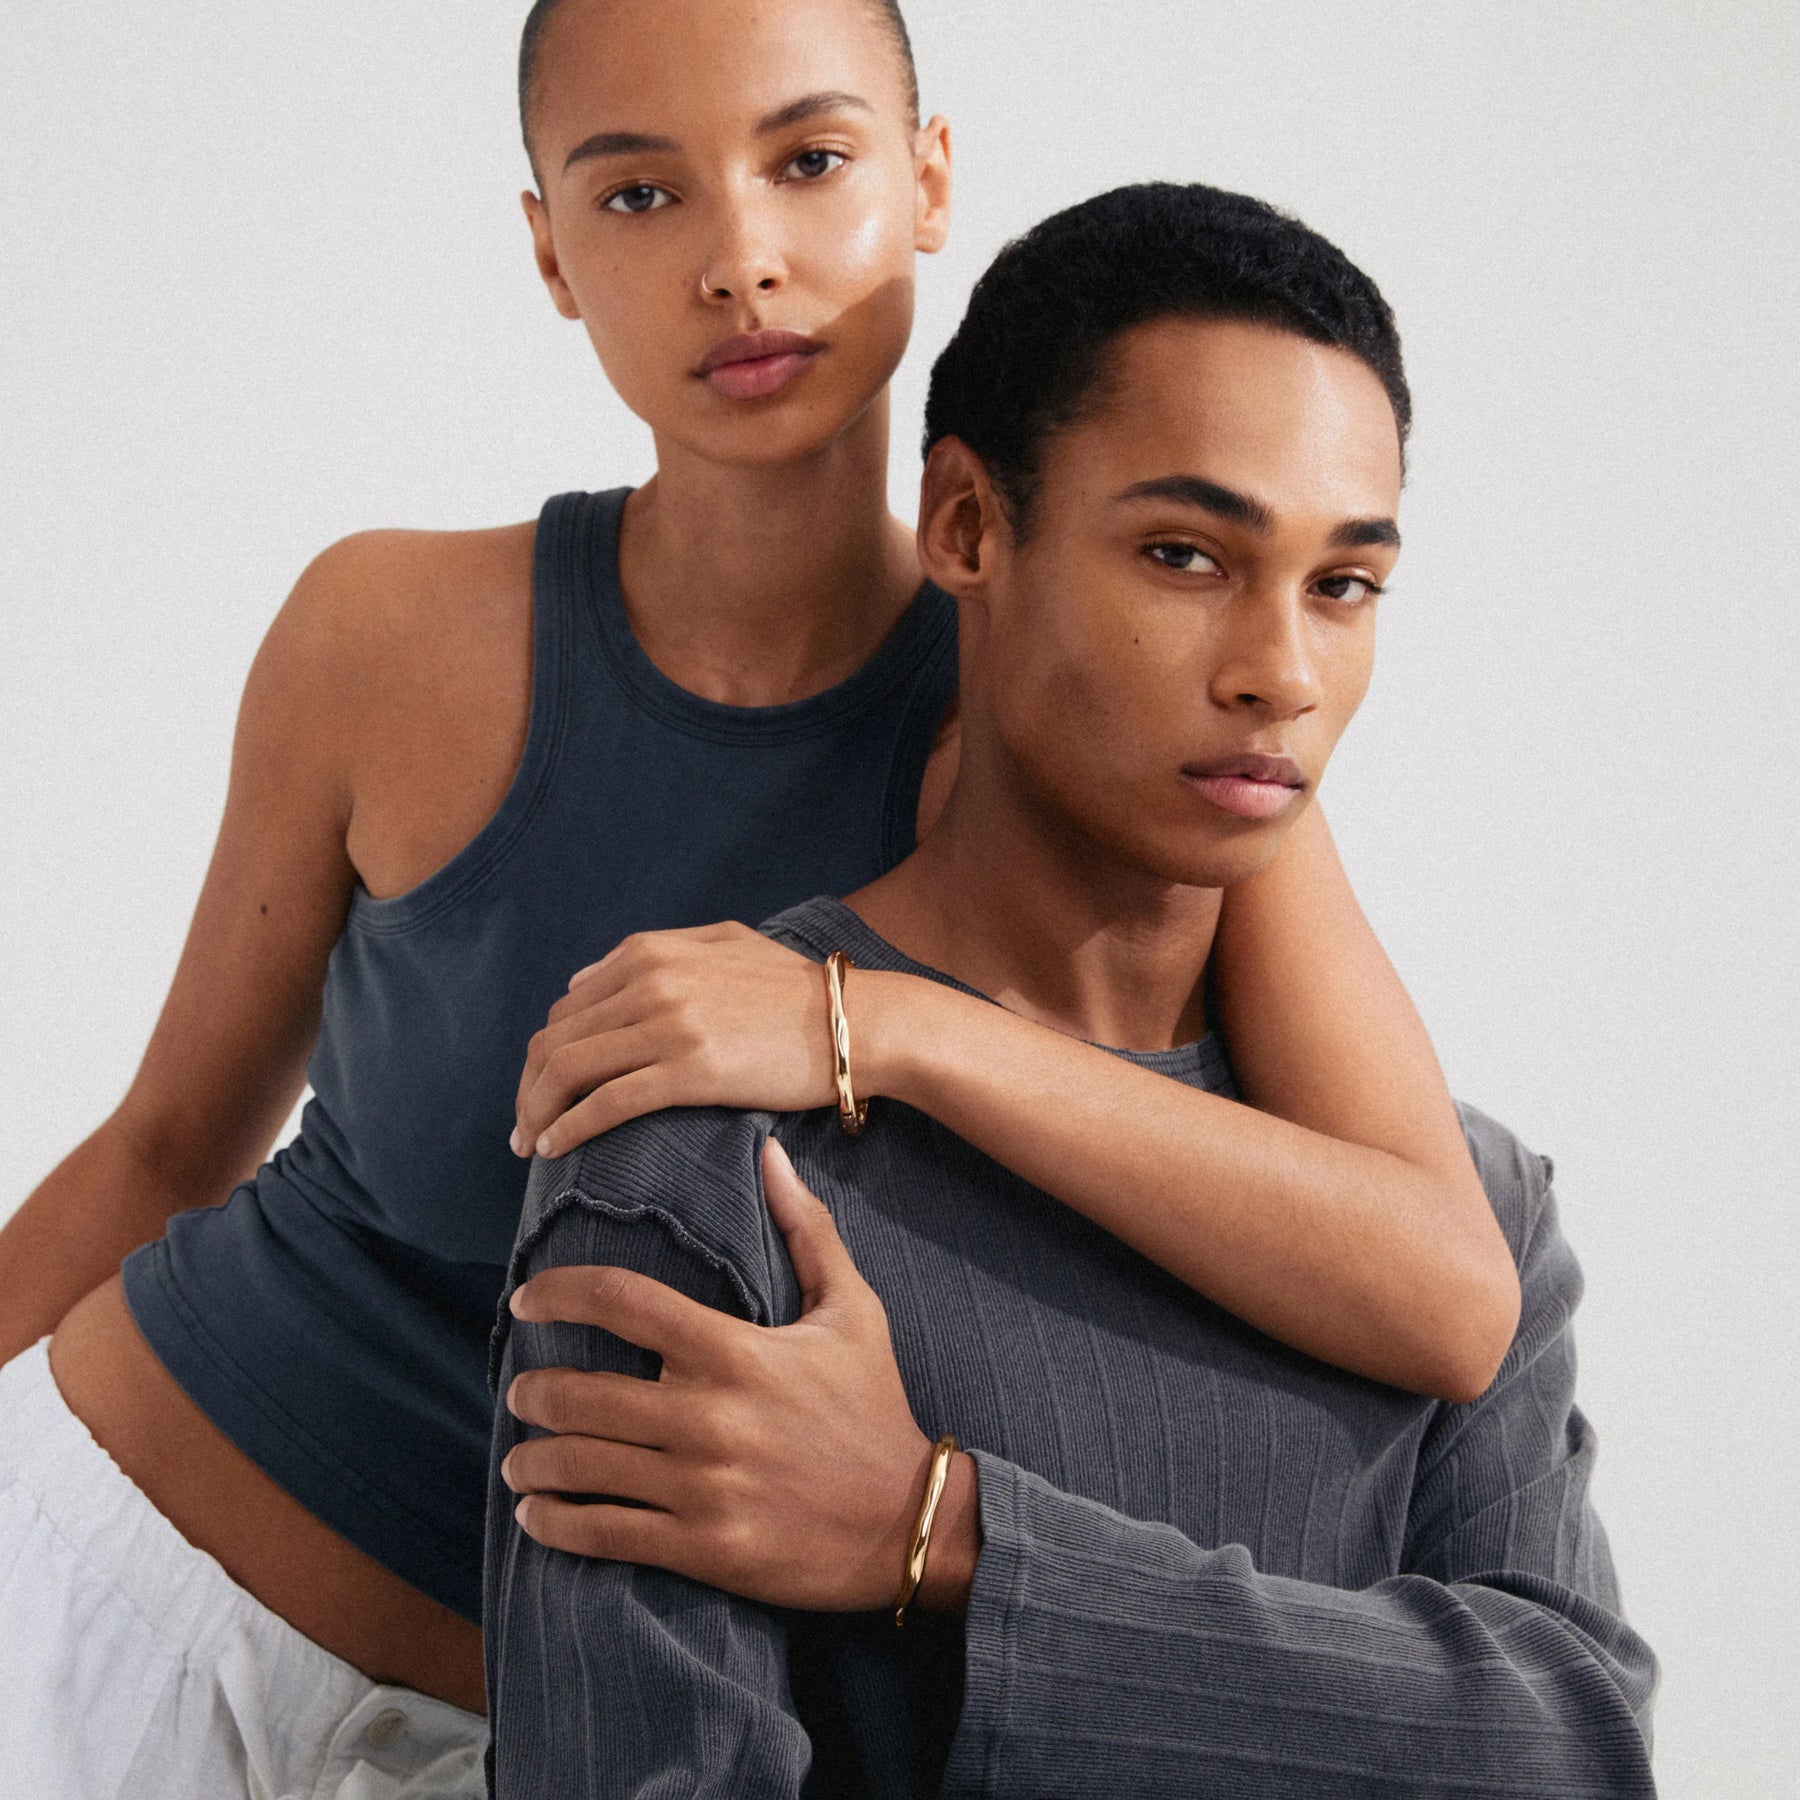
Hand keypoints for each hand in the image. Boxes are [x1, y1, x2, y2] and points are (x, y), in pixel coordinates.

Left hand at [502, 1139, 979, 1613]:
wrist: (909, 1521)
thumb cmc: (874, 1407)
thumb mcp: (852, 1310)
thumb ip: (807, 1228)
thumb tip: (770, 1153)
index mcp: (735, 1350)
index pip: (623, 1303)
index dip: (560, 1293)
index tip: (527, 1299)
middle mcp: (708, 1415)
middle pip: (582, 1394)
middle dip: (533, 1391)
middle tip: (520, 1390)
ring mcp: (701, 1486)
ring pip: (582, 1467)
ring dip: (533, 1460)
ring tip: (520, 1454)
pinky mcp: (702, 1548)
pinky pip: (604, 1534)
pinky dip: (555, 1523)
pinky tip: (535, 1514)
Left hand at [512, 924, 840, 1158]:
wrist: (854, 1023)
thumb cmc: (795, 990)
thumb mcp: (723, 944)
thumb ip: (652, 951)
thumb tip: (582, 979)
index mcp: (651, 953)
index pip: (567, 1007)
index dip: (542, 1053)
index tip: (538, 1088)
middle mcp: (651, 982)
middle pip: (557, 1040)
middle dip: (528, 1088)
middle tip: (523, 1126)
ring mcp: (669, 1026)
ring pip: (571, 1071)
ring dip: (536, 1112)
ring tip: (529, 1144)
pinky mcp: (691, 1071)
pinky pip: (608, 1102)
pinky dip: (570, 1127)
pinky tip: (556, 1149)